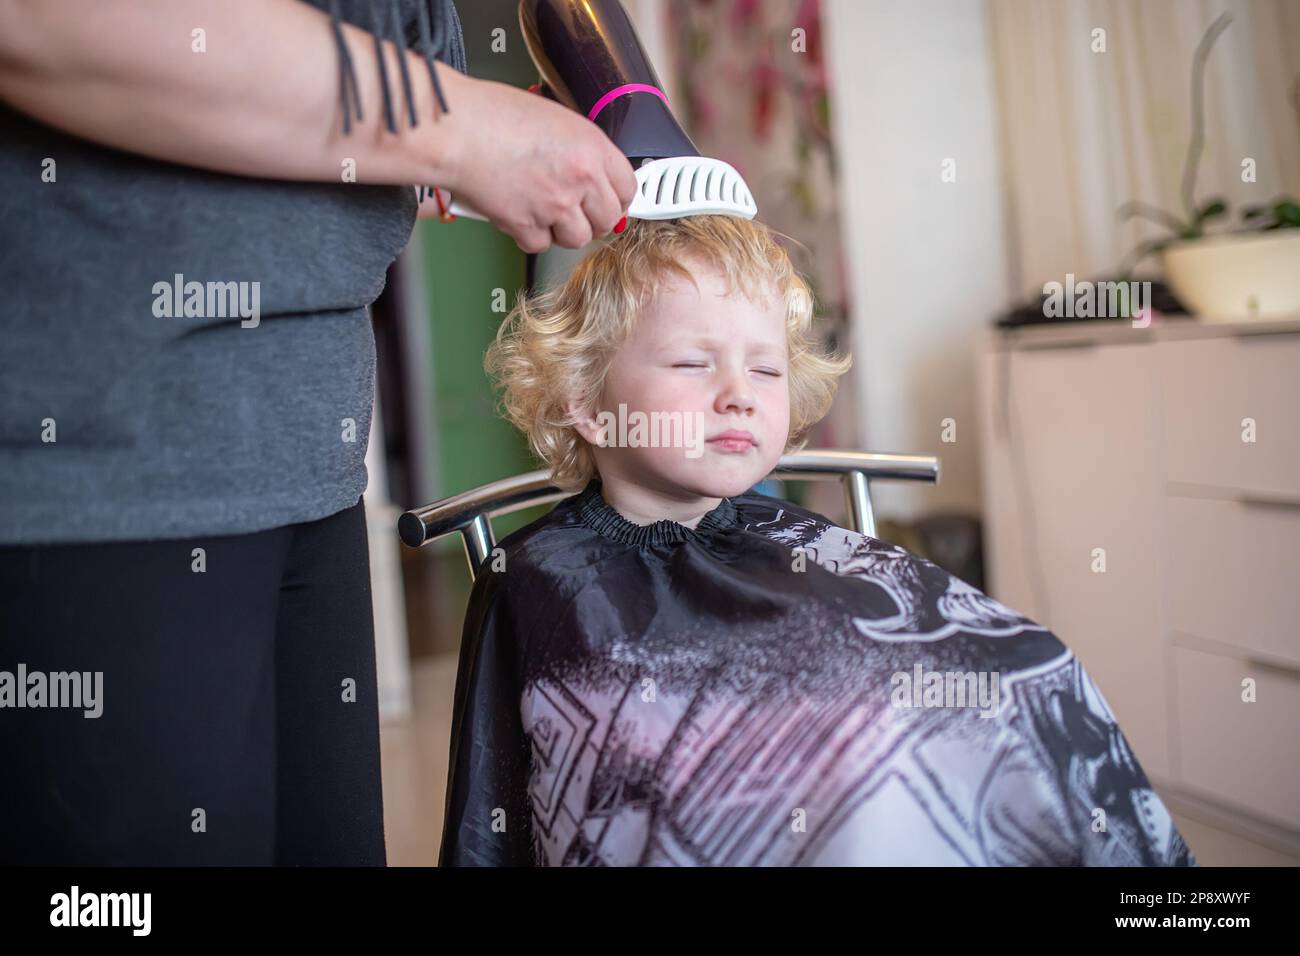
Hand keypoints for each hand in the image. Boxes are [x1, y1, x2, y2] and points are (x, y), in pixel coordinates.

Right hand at [434, 71, 637, 252]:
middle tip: (578, 213)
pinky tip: (520, 214)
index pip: (627, 186)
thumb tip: (590, 169)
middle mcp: (579, 179)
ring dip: (563, 231)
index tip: (610, 201)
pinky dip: (530, 235)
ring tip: (545, 213)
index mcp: (591, 147)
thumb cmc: (492, 114)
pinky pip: (540, 245)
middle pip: (608, 220)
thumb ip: (578, 147)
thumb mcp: (553, 117)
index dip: (618, 197)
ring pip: (577, 238)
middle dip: (594, 220)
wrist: (455, 130)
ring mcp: (554, 205)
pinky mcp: (526, 225)